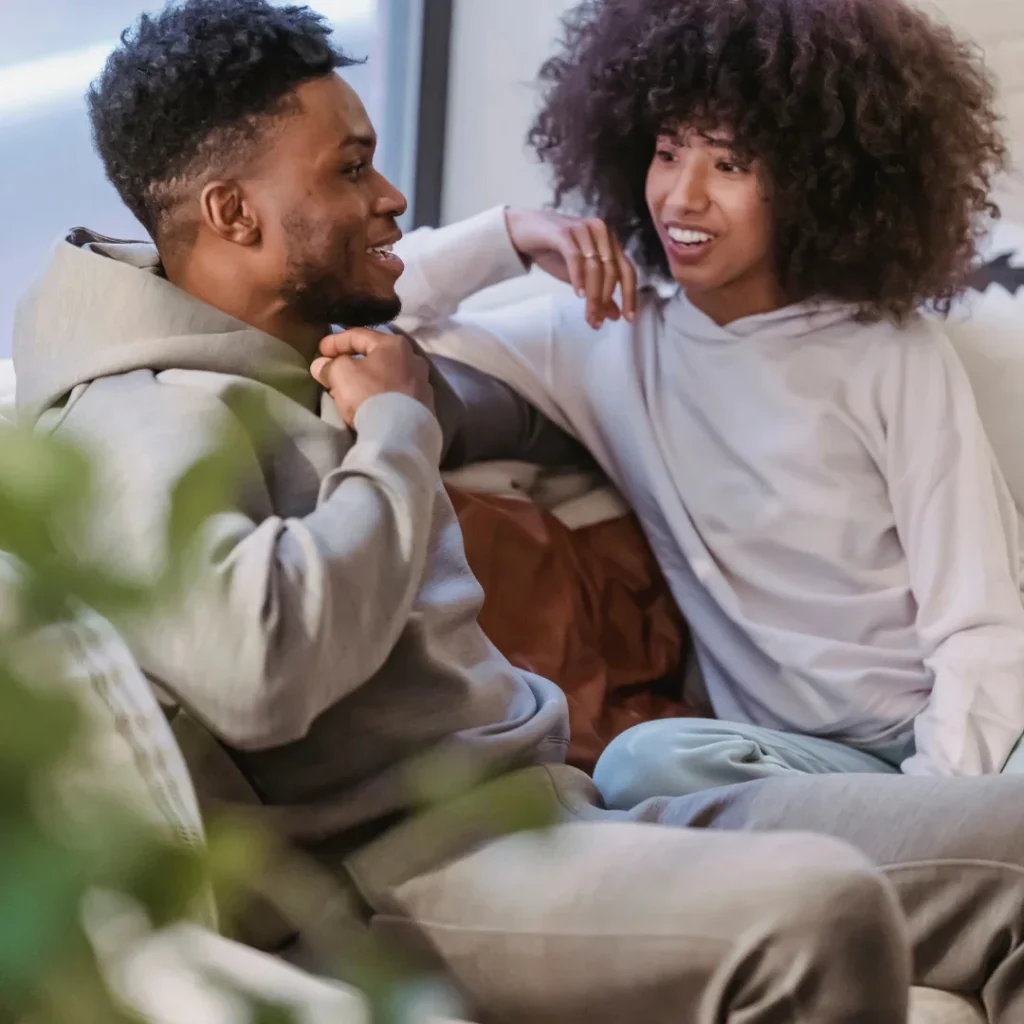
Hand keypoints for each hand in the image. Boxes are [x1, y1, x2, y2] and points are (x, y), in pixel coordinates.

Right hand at [311, 330, 434, 427]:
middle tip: (333, 372)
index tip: (319, 352)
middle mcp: (414, 359)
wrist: (400, 434)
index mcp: (394, 344)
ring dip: (366, 381)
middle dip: (351, 364)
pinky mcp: (424, 407)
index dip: (335, 342)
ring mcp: (422, 384)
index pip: (358, 336)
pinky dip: (380, 396)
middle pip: (375, 357)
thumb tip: (321, 366)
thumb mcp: (341, 373)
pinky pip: (396, 395)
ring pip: (386, 376)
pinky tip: (369, 405)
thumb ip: (330, 366)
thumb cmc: (370, 394)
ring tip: (349, 391)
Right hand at [504, 208, 636, 328]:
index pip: (627, 270)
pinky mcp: (564, 232)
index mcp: (609, 242)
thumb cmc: (554, 252)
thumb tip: (615, 315)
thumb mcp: (580, 277)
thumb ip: (598, 292)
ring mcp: (583, 230)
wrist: (523, 231)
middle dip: (605, 300)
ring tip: (589, 315)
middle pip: (612, 271)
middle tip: (597, 322)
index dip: (630, 295)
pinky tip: (578, 294)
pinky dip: (578, 278)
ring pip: (595, 267)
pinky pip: (576, 258)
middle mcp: (601, 232)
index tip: (629, 318)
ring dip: (593, 295)